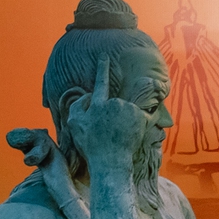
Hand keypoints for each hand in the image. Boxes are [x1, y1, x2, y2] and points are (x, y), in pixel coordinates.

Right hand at [65, 57, 145, 173]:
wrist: (110, 162)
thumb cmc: (90, 145)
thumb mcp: (74, 124)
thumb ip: (78, 105)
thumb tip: (88, 94)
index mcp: (98, 104)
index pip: (100, 82)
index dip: (102, 69)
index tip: (105, 56)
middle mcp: (115, 104)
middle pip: (114, 103)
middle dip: (112, 115)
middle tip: (108, 132)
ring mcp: (130, 111)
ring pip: (127, 110)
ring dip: (124, 120)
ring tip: (118, 136)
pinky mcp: (144, 119)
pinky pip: (144, 116)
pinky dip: (140, 122)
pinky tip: (133, 134)